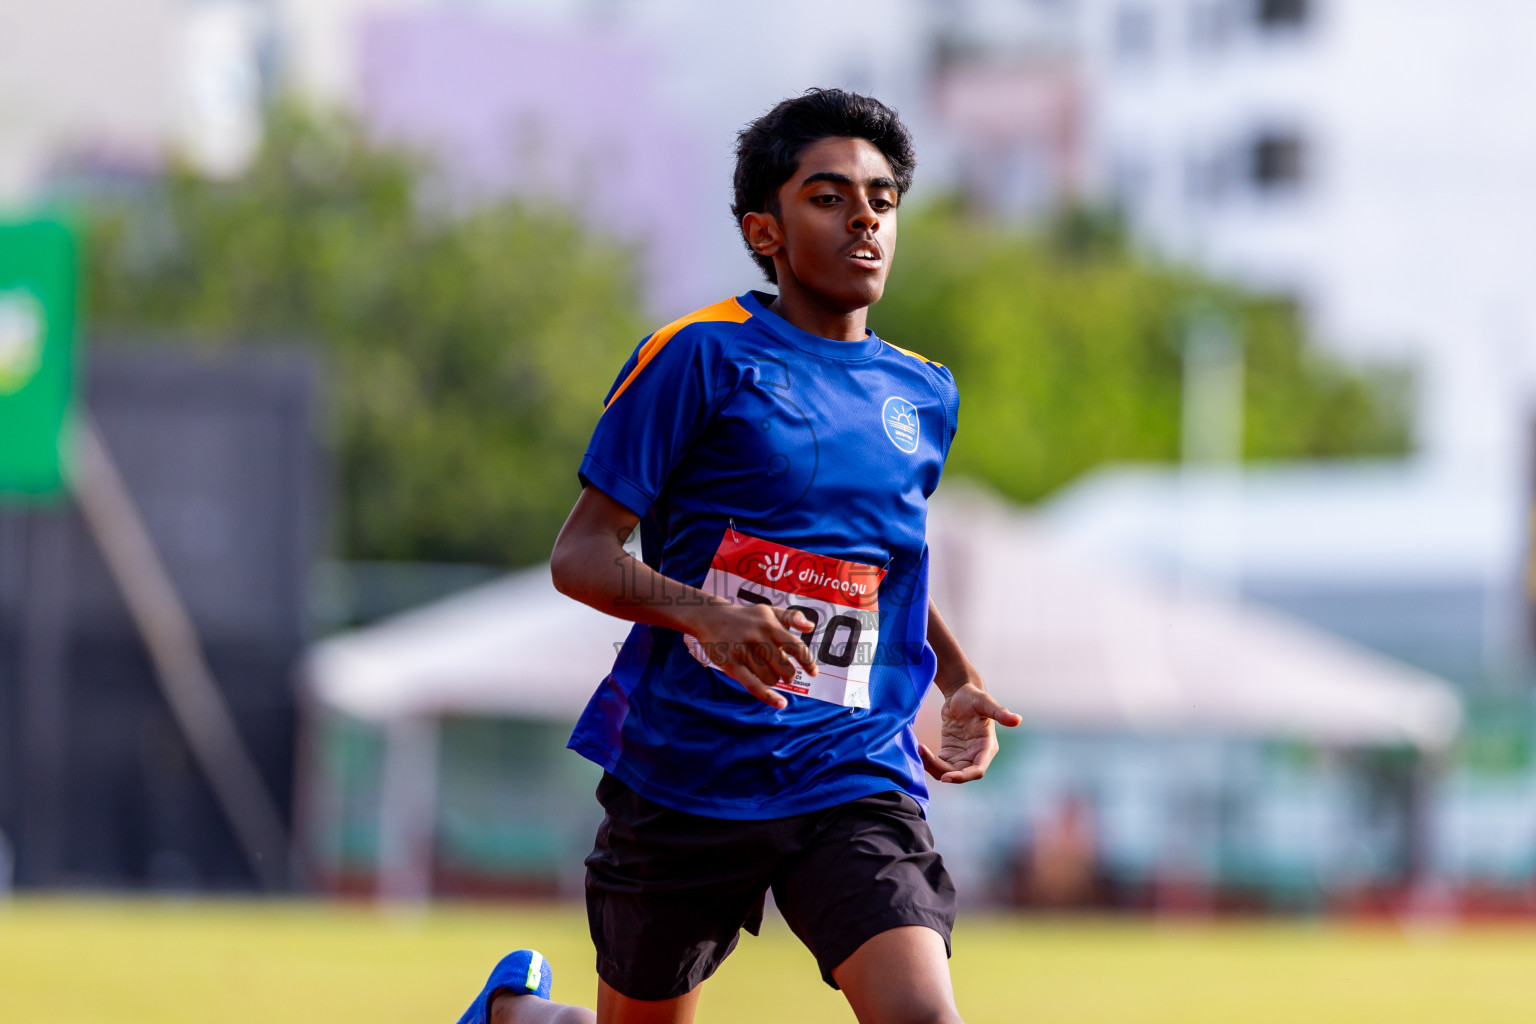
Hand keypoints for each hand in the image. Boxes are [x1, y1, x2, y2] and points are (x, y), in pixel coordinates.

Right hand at [688, 602, 817, 709]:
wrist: (710, 617)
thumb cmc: (745, 617)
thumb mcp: (768, 611)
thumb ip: (791, 617)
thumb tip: (811, 627)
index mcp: (770, 625)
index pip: (796, 646)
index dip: (808, 662)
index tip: (814, 673)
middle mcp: (758, 637)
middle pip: (785, 668)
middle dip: (788, 676)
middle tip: (785, 675)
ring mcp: (743, 651)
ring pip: (770, 679)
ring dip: (772, 680)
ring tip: (764, 671)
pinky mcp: (730, 664)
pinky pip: (753, 685)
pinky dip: (769, 697)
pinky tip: (781, 703)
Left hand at [918, 681, 1021, 783]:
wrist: (960, 693)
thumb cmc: (974, 697)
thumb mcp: (985, 702)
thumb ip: (1000, 712)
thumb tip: (1017, 719)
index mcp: (987, 748)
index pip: (977, 770)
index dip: (962, 776)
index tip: (946, 777)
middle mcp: (976, 756)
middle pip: (959, 774)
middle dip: (941, 771)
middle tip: (923, 755)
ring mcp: (962, 756)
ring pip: (947, 772)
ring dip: (932, 766)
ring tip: (920, 750)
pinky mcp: (950, 753)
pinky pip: (939, 764)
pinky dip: (929, 761)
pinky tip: (920, 749)